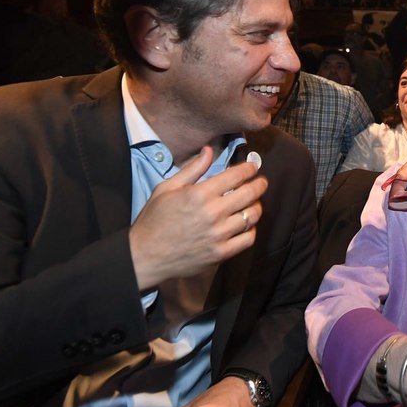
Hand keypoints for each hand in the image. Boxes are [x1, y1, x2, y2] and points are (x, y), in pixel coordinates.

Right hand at [129, 147, 266, 289]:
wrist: (145, 256)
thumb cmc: (154, 220)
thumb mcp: (167, 188)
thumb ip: (192, 169)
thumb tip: (209, 150)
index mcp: (199, 194)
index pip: (236, 176)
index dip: (249, 169)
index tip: (254, 166)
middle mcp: (213, 213)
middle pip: (250, 194)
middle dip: (259, 184)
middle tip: (261, 182)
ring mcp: (219, 235)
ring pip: (252, 216)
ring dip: (256, 206)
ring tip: (253, 203)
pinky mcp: (221, 253)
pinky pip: (248, 239)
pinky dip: (251, 230)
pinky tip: (246, 225)